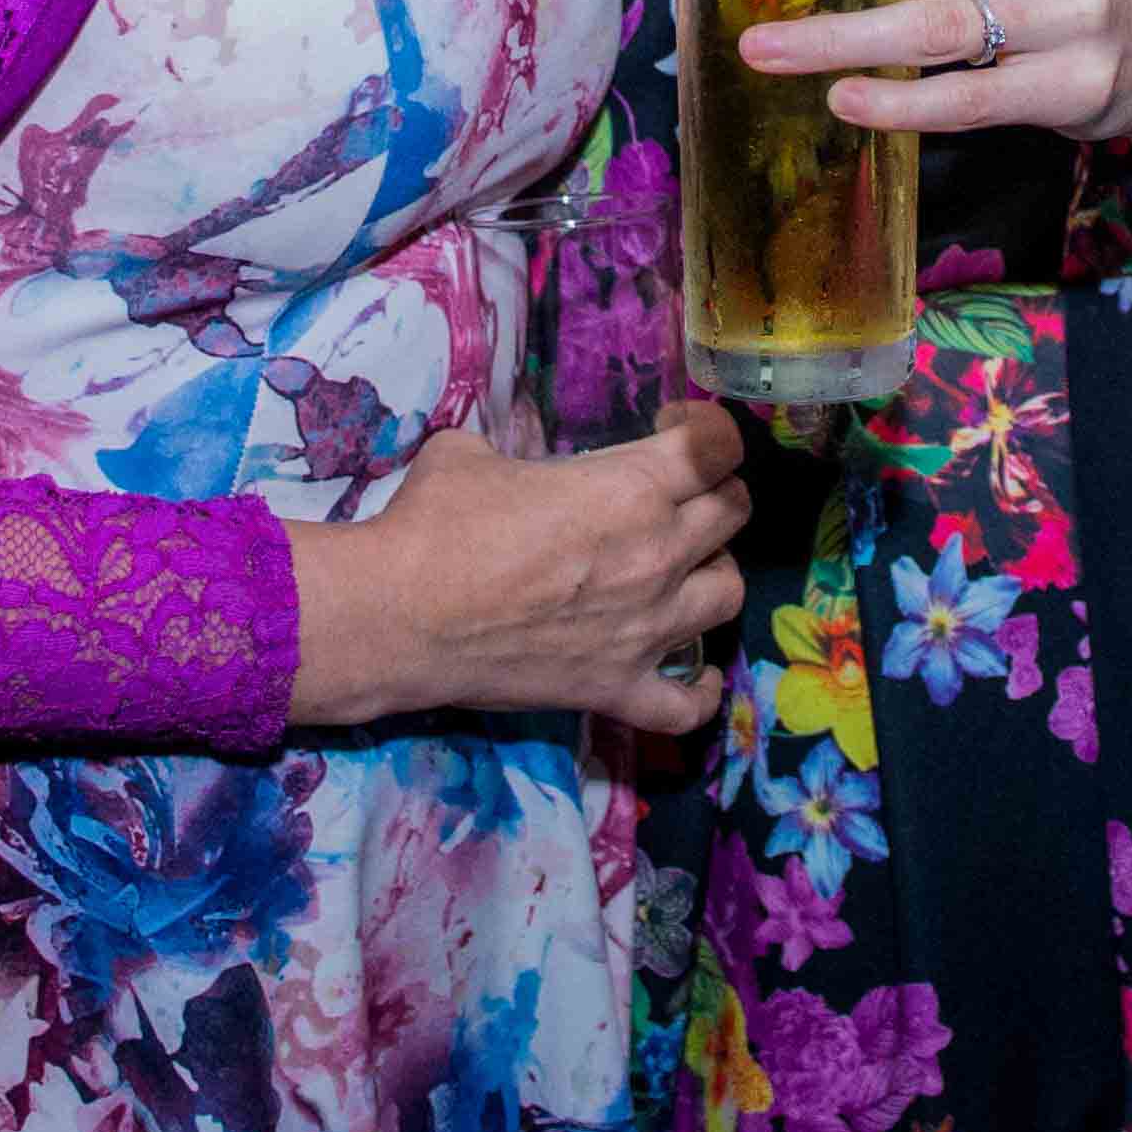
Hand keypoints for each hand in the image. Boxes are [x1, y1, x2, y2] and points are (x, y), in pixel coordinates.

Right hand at [284, 409, 749, 732]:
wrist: (399, 617)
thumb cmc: (434, 523)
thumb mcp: (473, 451)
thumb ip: (516, 450)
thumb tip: (512, 460)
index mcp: (631, 487)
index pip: (717, 446)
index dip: (706, 430)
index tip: (672, 429)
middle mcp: (657, 555)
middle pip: (733, 512)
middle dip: (713, 491)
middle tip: (676, 492)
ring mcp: (646, 629)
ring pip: (729, 594)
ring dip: (714, 571)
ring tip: (683, 568)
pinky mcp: (619, 688)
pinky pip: (689, 703)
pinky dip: (701, 689)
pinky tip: (694, 672)